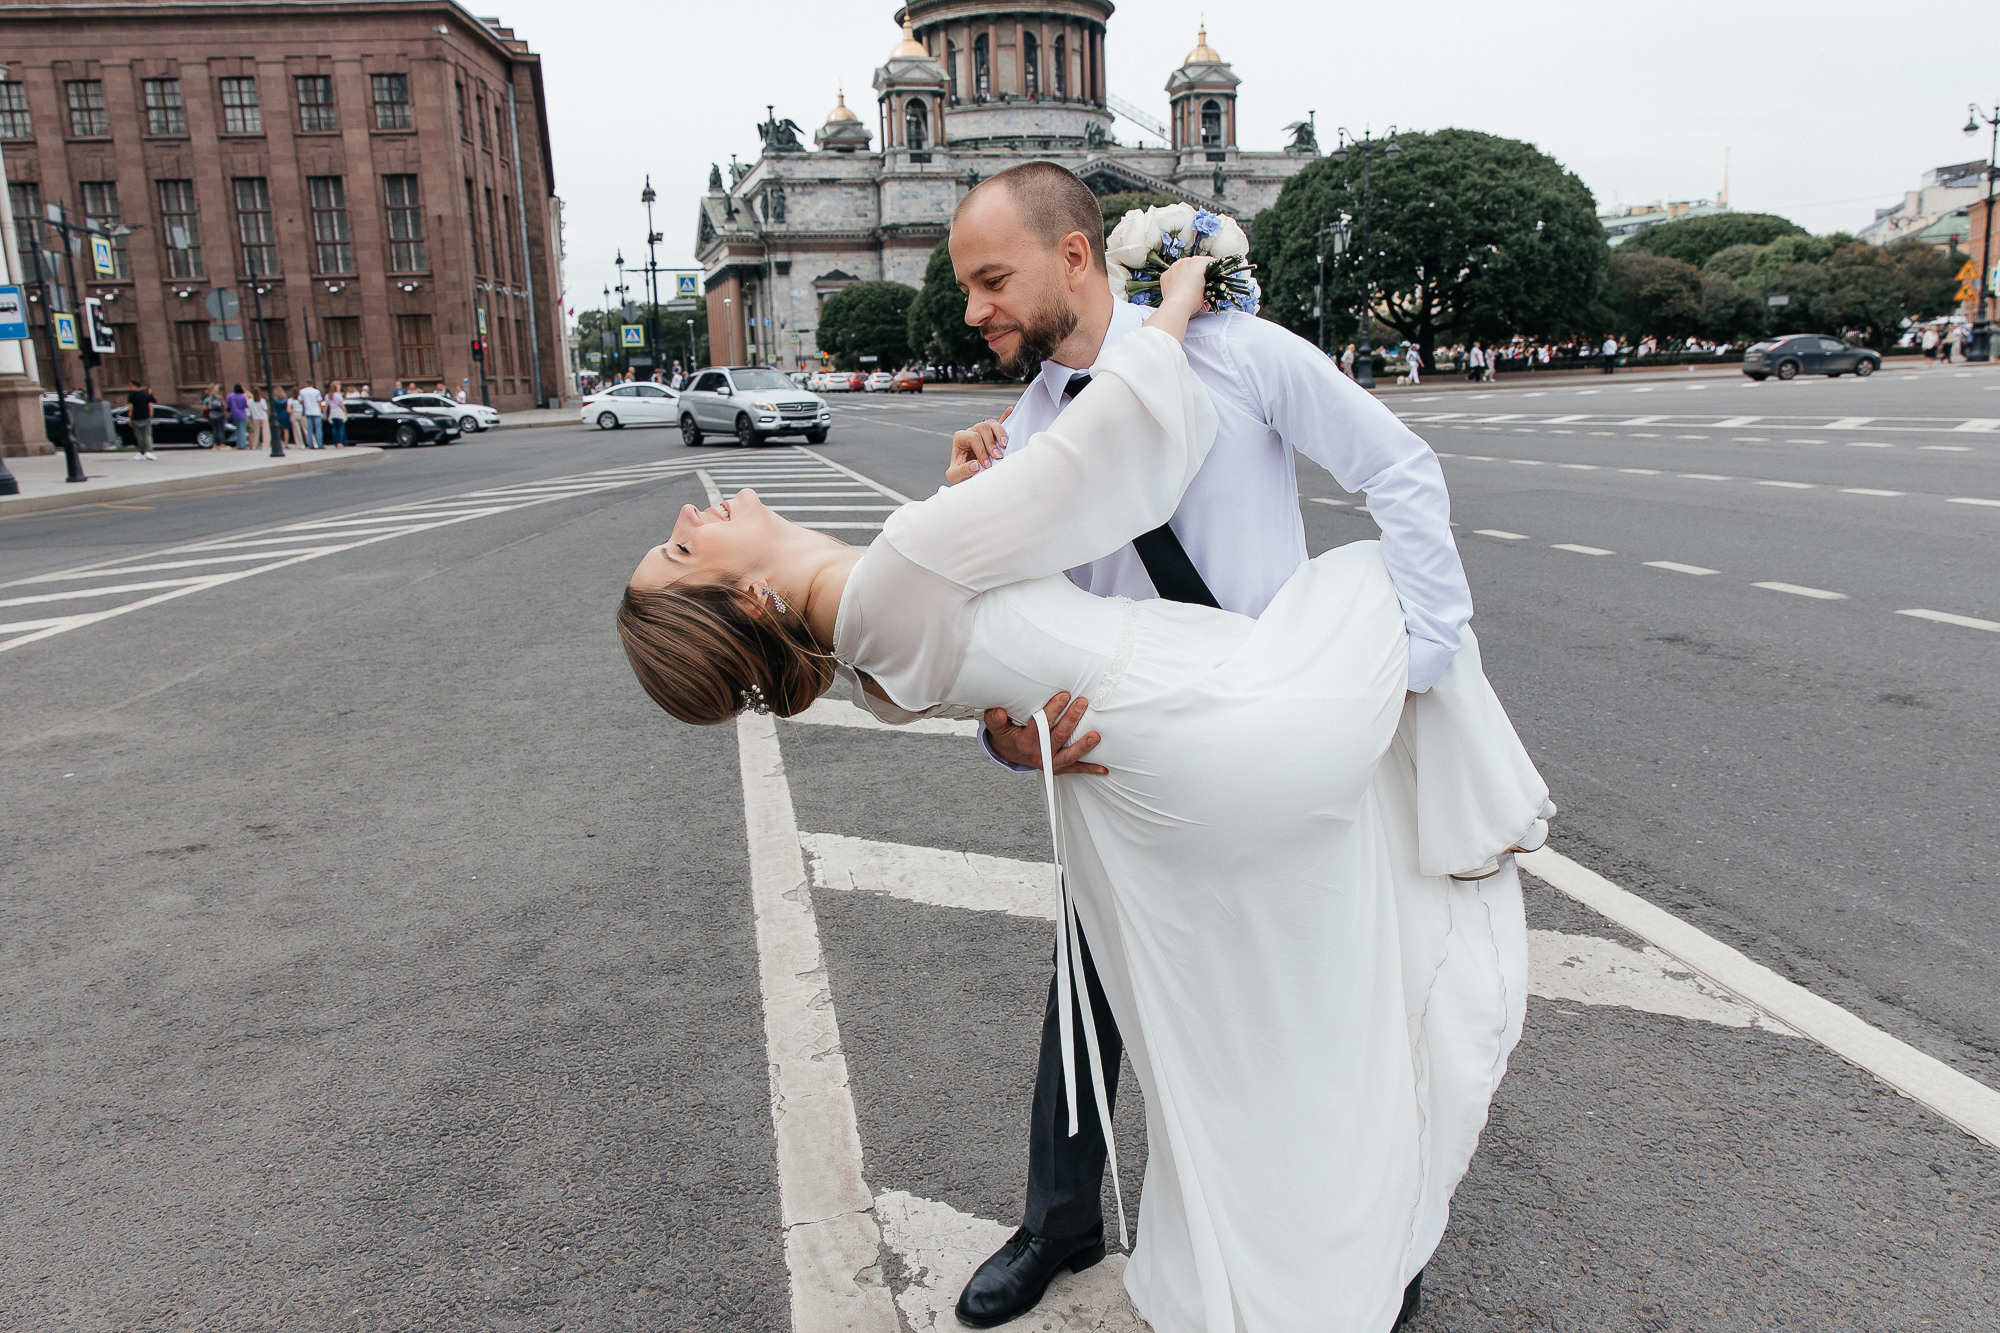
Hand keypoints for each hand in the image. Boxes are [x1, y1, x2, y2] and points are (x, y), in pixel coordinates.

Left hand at [946, 410, 1010, 484]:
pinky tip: (1010, 411)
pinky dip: (1005, 417)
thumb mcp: (955, 476)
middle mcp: (970, 432)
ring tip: (1004, 445)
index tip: (986, 465)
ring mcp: (981, 432)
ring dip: (1000, 433)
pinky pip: (998, 423)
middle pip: (983, 427)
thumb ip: (962, 471)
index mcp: (960, 438)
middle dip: (991, 443)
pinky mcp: (991, 435)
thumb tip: (976, 465)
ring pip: (991, 423)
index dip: (981, 450)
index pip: (973, 437)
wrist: (966, 476)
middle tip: (998, 457)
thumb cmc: (960, 474)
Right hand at [985, 692, 1106, 775]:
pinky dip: (1089, 769)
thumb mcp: (997, 728)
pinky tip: (1104, 768)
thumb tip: (997, 712)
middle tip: (1082, 703)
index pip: (1039, 726)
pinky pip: (1075, 769)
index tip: (1063, 696)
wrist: (1012, 754)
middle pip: (1057, 737)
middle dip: (1071, 720)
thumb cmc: (1008, 736)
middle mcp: (1039, 754)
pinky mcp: (1059, 768)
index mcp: (1025, 743)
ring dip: (1083, 746)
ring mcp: (1050, 763)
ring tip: (1096, 736)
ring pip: (1068, 755)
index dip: (1052, 711)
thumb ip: (995, 720)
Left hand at [1156, 255, 1216, 318]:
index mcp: (1198, 262)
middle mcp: (1185, 261)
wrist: (1176, 306)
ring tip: (1188, 286)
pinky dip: (1175, 279)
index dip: (1213, 268)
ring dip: (1186, 273)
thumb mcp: (1207, 292)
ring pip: (1182, 267)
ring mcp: (1174, 267)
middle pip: (1194, 263)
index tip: (1214, 274)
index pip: (1209, 261)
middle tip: (1200, 281)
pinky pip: (1172, 274)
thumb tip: (1213, 290)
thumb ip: (1212, 286)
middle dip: (1197, 270)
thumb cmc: (1193, 299)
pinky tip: (1178, 288)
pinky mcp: (1165, 274)